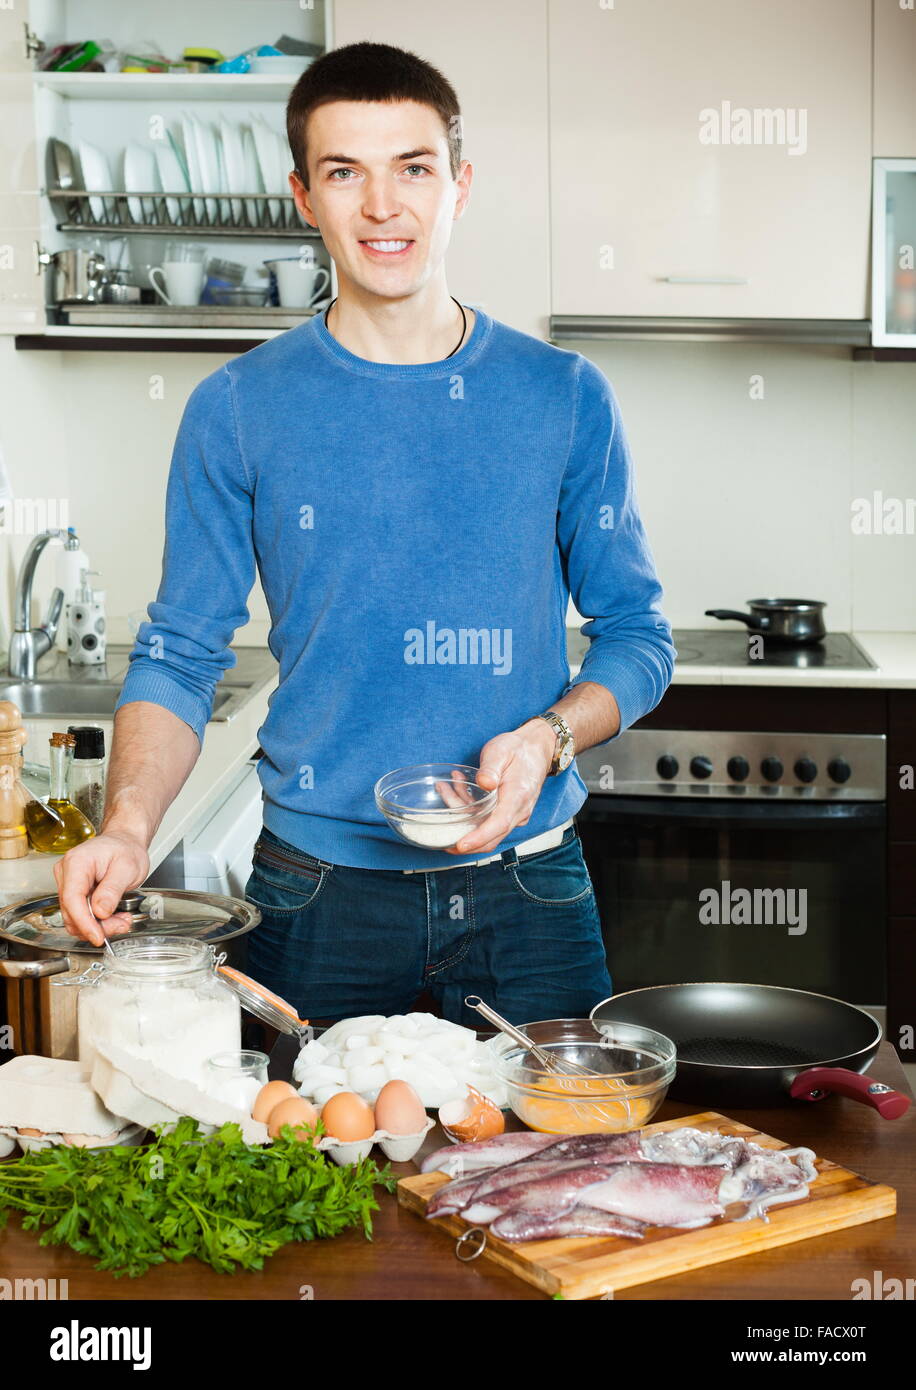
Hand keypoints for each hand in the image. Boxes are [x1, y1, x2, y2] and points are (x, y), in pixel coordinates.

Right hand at [54, 832, 149, 945]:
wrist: (125, 842)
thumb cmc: (126, 849)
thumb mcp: (128, 868)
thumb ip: (112, 890)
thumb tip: (100, 911)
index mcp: (77, 862)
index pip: (72, 899)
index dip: (84, 922)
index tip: (98, 936)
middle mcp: (66, 872)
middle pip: (72, 911)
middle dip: (96, 925)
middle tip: (122, 924)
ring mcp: (68, 883)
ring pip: (75, 917)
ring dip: (98, 925)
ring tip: (121, 919)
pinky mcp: (73, 892)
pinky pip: (80, 914)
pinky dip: (97, 921)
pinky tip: (114, 916)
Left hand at [447, 719, 555, 855]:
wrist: (536, 748)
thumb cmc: (518, 750)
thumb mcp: (501, 751)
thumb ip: (491, 768)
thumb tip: (484, 783)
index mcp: (517, 797)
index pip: (498, 825)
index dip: (478, 838)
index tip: (460, 845)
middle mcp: (518, 811)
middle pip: (492, 837)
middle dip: (466, 842)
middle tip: (442, 842)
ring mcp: (514, 814)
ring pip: (486, 827)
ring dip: (462, 817)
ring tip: (444, 789)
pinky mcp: (508, 812)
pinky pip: (488, 819)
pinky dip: (470, 810)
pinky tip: (457, 789)